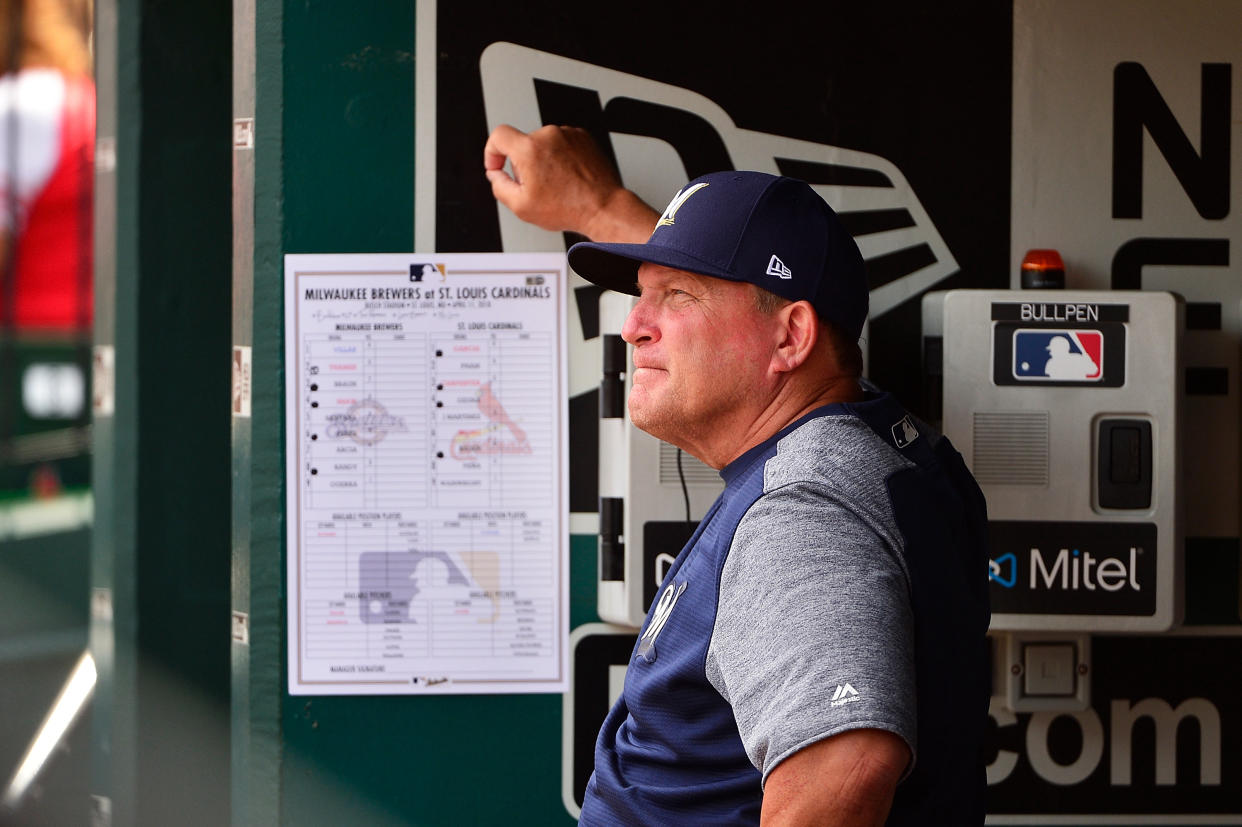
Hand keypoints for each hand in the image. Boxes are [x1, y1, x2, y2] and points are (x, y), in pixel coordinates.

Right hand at [483, 124, 657, 242]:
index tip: (497, 164)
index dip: (492, 151)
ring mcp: (568, 134)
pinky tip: (568, 176)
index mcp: (530, 149)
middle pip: (523, 144)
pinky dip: (561, 158)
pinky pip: (562, 143)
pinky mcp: (582, 136)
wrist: (602, 206)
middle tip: (537, 186)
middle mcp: (549, 136)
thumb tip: (495, 175)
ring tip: (557, 183)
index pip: (498, 135)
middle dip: (524, 164)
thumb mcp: (521, 206)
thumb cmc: (569, 208)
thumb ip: (499, 186)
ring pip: (543, 144)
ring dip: (544, 161)